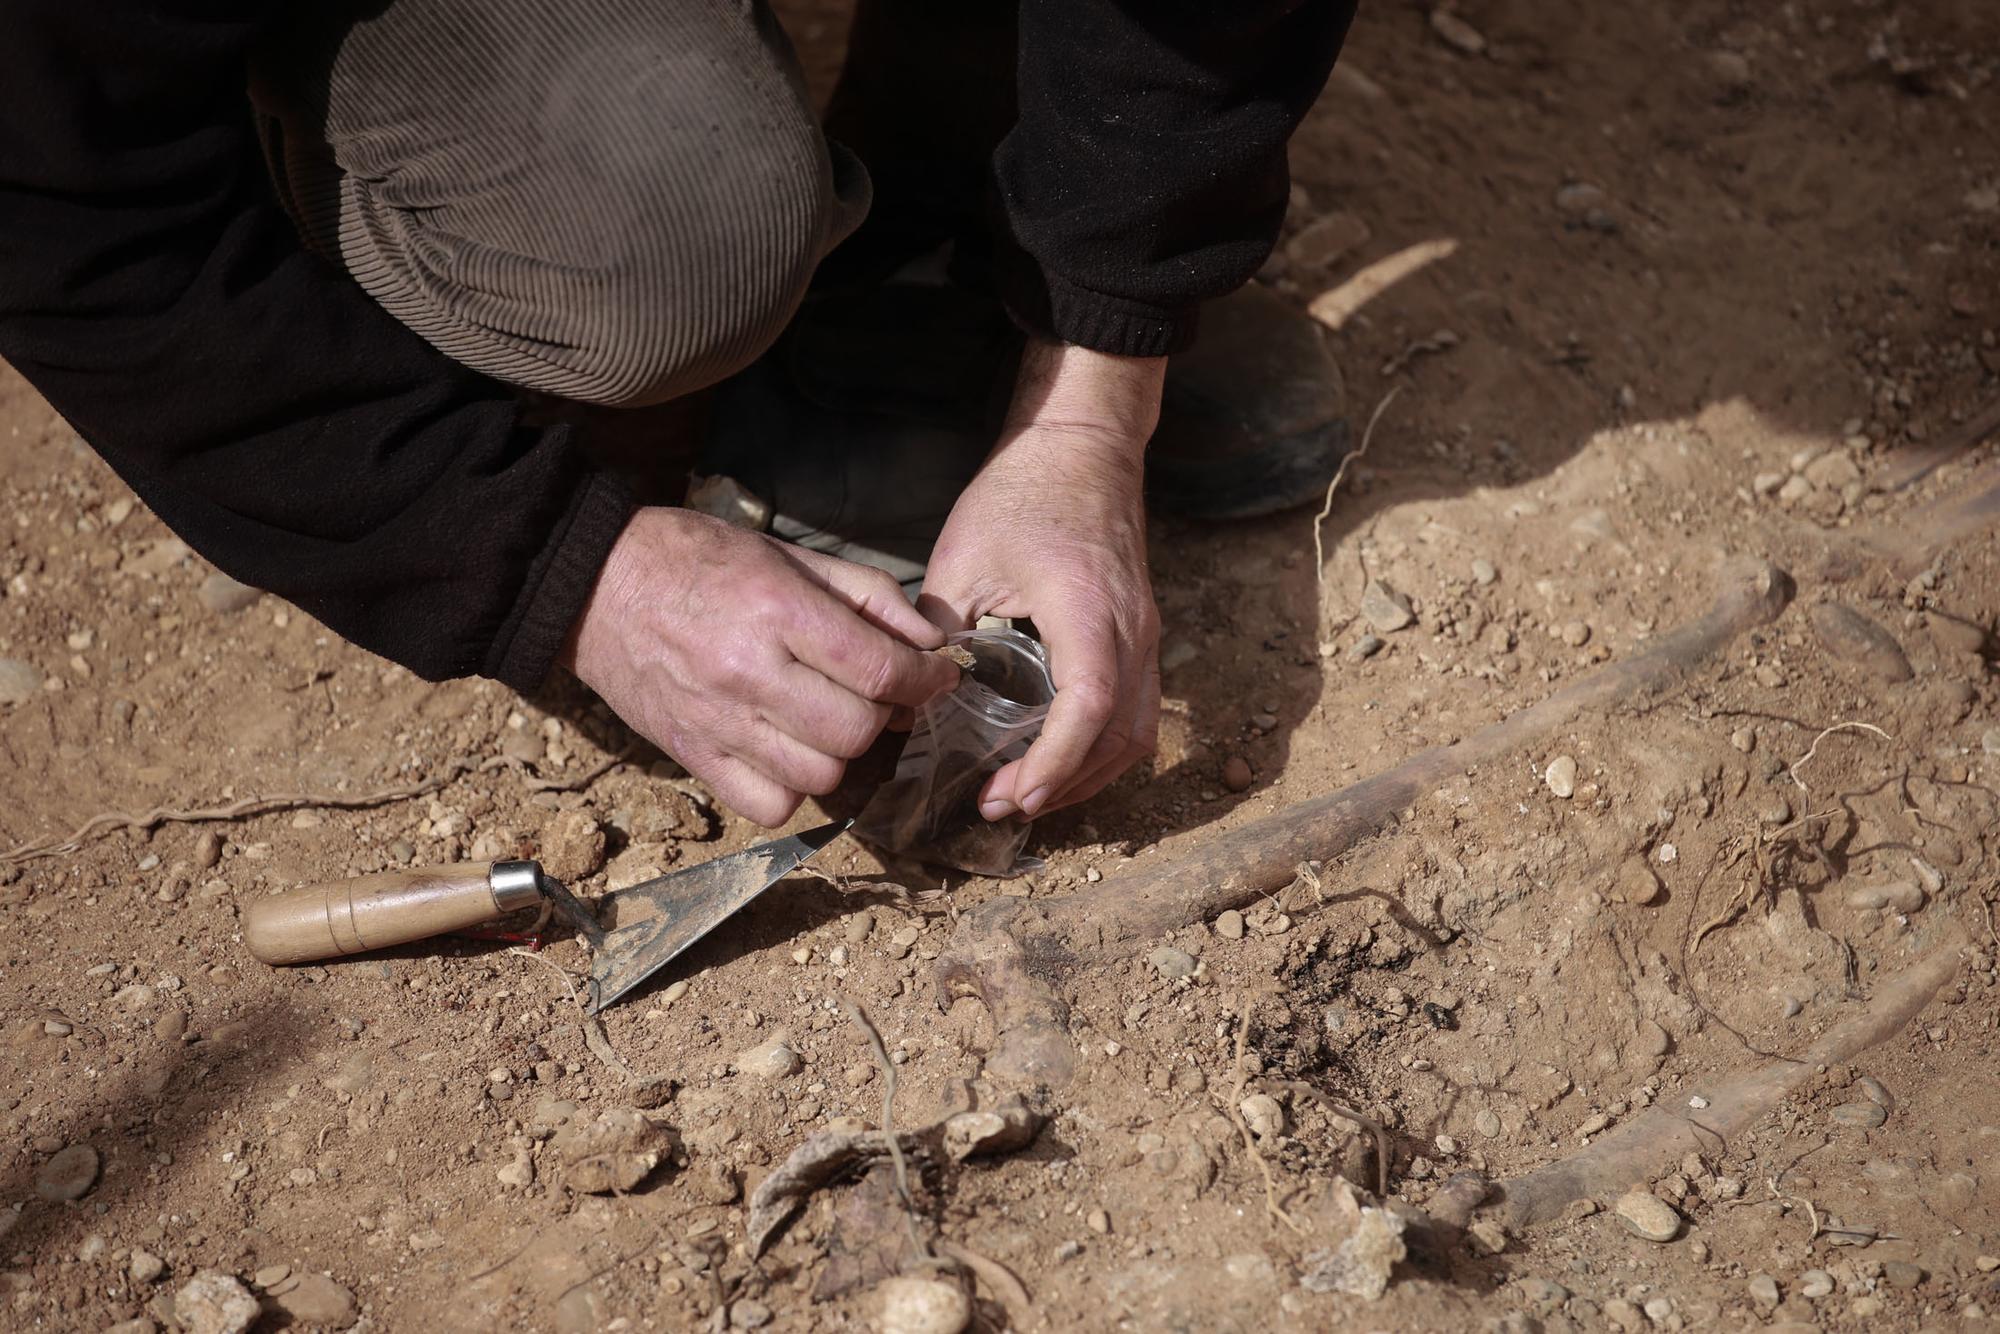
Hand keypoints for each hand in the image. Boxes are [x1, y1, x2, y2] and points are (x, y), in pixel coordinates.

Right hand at [564, 507, 959, 825]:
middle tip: (877, 693)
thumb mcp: (790, 555)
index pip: (880, 670)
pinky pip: (770, 806)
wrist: (596, 585)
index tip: (937, 676)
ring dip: (841, 752)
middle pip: (856, 730)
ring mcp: (718, 723)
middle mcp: (749, 674)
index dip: (926, 680)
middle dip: (885, 714)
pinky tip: (787, 751)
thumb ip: (868, 595)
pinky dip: (792, 788)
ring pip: (821, 775)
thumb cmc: (697, 560)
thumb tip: (930, 641)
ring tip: (828, 718)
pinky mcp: (693, 756)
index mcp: (777, 612)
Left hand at [919, 341, 1163, 819]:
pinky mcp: (1140, 636)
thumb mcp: (963, 554)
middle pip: (1121, 735)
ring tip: (1025, 795)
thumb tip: (915, 693)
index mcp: (1086, 607)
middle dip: (1064, 783)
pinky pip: (1134, 712)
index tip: (1013, 794)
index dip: (1055, 759)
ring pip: (1135, 732)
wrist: (1081, 447)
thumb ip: (942, 627)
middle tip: (1002, 806)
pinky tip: (1054, 760)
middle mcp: (1130, 628)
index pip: (1090, 703)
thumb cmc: (1021, 492)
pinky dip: (1099, 749)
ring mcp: (1144, 633)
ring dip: (1086, 775)